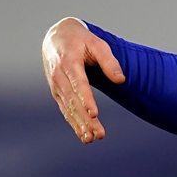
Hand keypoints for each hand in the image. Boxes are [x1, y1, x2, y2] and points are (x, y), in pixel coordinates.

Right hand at [41, 17, 125, 143]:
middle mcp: (59, 76)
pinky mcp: (57, 92)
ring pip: (68, 108)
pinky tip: (83, 134)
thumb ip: (109, 61)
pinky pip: (65, 109)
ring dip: (79, 125)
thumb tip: (121, 80)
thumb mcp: (97, 43)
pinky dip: (73, 122)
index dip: (86, 99)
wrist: (56, 37)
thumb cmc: (81, 40)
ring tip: (90, 139)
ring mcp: (56, 86)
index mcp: (69, 62)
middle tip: (97, 135)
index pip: (78, 83)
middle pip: (73, 101)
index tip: (94, 113)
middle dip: (85, 119)